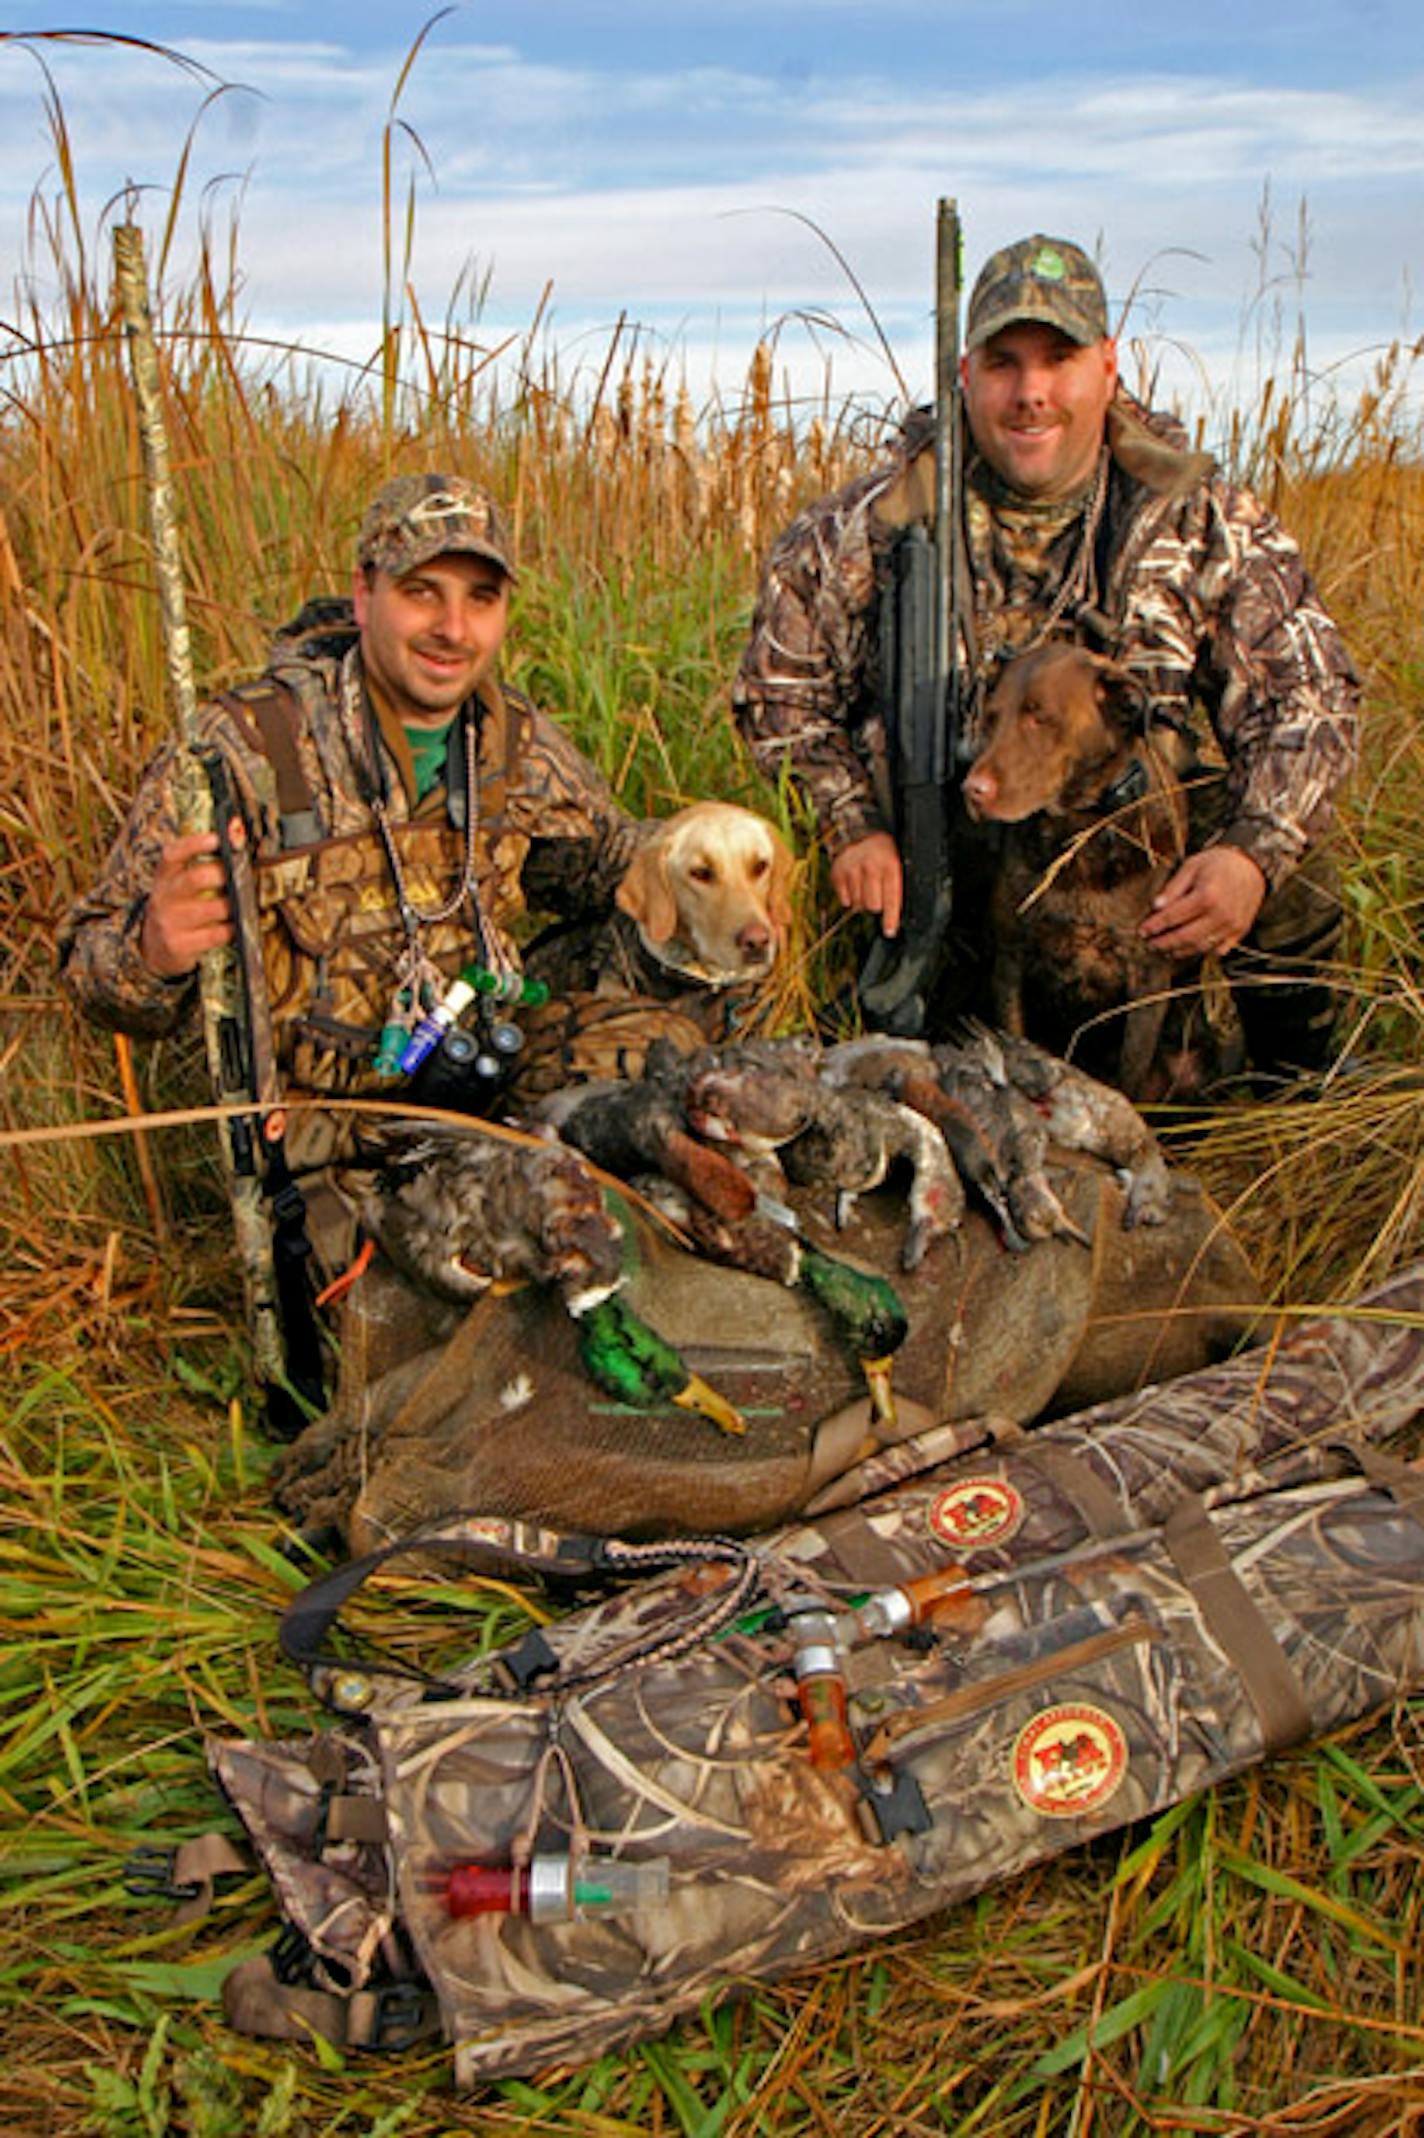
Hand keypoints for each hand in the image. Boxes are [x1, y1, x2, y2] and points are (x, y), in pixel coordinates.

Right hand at [138, 830, 233, 977]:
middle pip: (195, 878)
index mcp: (164, 877)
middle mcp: (164, 897)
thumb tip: (236, 851)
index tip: (218, 838)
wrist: (155, 947)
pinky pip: (215, 934)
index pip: (173, 854)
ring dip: (233, 905)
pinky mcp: (179, 945)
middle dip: (222, 874)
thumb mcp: (177, 887)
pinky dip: (231, 929)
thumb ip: (198, 869)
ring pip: (212, 908)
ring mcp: (170, 922)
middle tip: (241, 874)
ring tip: (244, 902)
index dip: (195, 844)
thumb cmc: (178, 909)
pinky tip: (236, 926)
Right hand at [830, 832, 903, 937]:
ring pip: (858, 904)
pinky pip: (845, 900)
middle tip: (877, 893)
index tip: (890, 931)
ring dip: (863, 900)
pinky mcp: (838, 874)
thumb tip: (895, 916)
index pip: (891, 898)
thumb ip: (896, 887)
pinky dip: (850, 897)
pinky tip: (855, 884)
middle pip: (873, 906)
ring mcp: (852, 870)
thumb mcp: (896, 864)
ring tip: (866, 886)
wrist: (858, 834)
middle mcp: (870, 867)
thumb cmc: (882, 854)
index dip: (891, 918)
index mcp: (890, 865)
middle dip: (876, 905)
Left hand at [1140, 847, 1266, 957]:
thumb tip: (1156, 906)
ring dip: (1180, 951)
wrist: (1251, 865)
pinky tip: (1188, 948)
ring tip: (1165, 949)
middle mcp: (1221, 914)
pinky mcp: (1239, 931)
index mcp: (1207, 895)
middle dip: (1164, 943)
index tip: (1142, 931)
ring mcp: (1232, 925)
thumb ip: (1173, 888)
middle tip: (1150, 944)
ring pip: (1200, 947)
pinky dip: (1201, 951)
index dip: (1154, 926)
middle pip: (1185, 937)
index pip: (1173, 917)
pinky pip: (1218, 950)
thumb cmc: (1218, 863)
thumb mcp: (1192, 866)